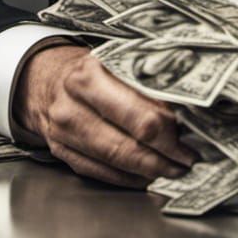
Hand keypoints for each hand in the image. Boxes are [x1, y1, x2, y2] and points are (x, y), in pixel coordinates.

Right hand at [12, 43, 197, 187]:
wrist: (44, 77)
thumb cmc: (91, 67)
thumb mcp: (116, 59)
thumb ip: (146, 78)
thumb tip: (188, 106)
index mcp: (90, 75)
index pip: (139, 112)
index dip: (170, 130)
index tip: (192, 136)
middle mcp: (73, 105)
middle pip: (128, 142)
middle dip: (164, 155)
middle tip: (188, 159)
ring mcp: (63, 131)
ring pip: (115, 161)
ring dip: (150, 169)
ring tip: (174, 169)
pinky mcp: (61, 151)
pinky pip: (100, 172)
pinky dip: (128, 177)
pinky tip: (147, 174)